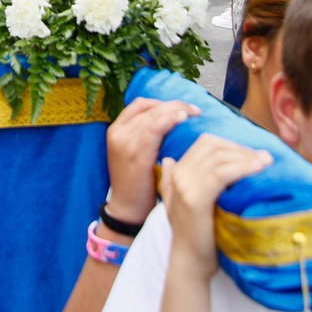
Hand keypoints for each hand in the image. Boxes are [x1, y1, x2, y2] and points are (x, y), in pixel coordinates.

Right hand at [103, 97, 199, 227]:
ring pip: (153, 115)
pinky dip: (170, 120)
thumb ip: (146, 135)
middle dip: (174, 104)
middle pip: (149, 107)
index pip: (140, 104)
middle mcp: (117, 133)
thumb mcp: (135, 153)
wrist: (127, 209)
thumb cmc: (136, 182)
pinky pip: (154, 129)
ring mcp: (125, 143)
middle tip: (195, 109)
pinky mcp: (136, 155)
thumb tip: (171, 118)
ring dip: (176, 110)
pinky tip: (183, 119)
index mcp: (116, 130)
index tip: (180, 107)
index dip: (162, 102)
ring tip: (194, 113)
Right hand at [159, 135, 270, 281]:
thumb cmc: (194, 234)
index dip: (231, 144)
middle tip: (264, 157)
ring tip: (267, 161)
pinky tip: (258, 168)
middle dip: (241, 148)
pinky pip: (222, 174)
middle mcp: (179, 175)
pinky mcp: (196, 199)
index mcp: (177, 172)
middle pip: (213, 146)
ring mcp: (185, 186)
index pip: (205, 143)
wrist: (190, 262)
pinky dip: (242, 167)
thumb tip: (168, 159)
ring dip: (246, 156)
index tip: (252, 155)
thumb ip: (173, 180)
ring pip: (219, 157)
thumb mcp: (180, 202)